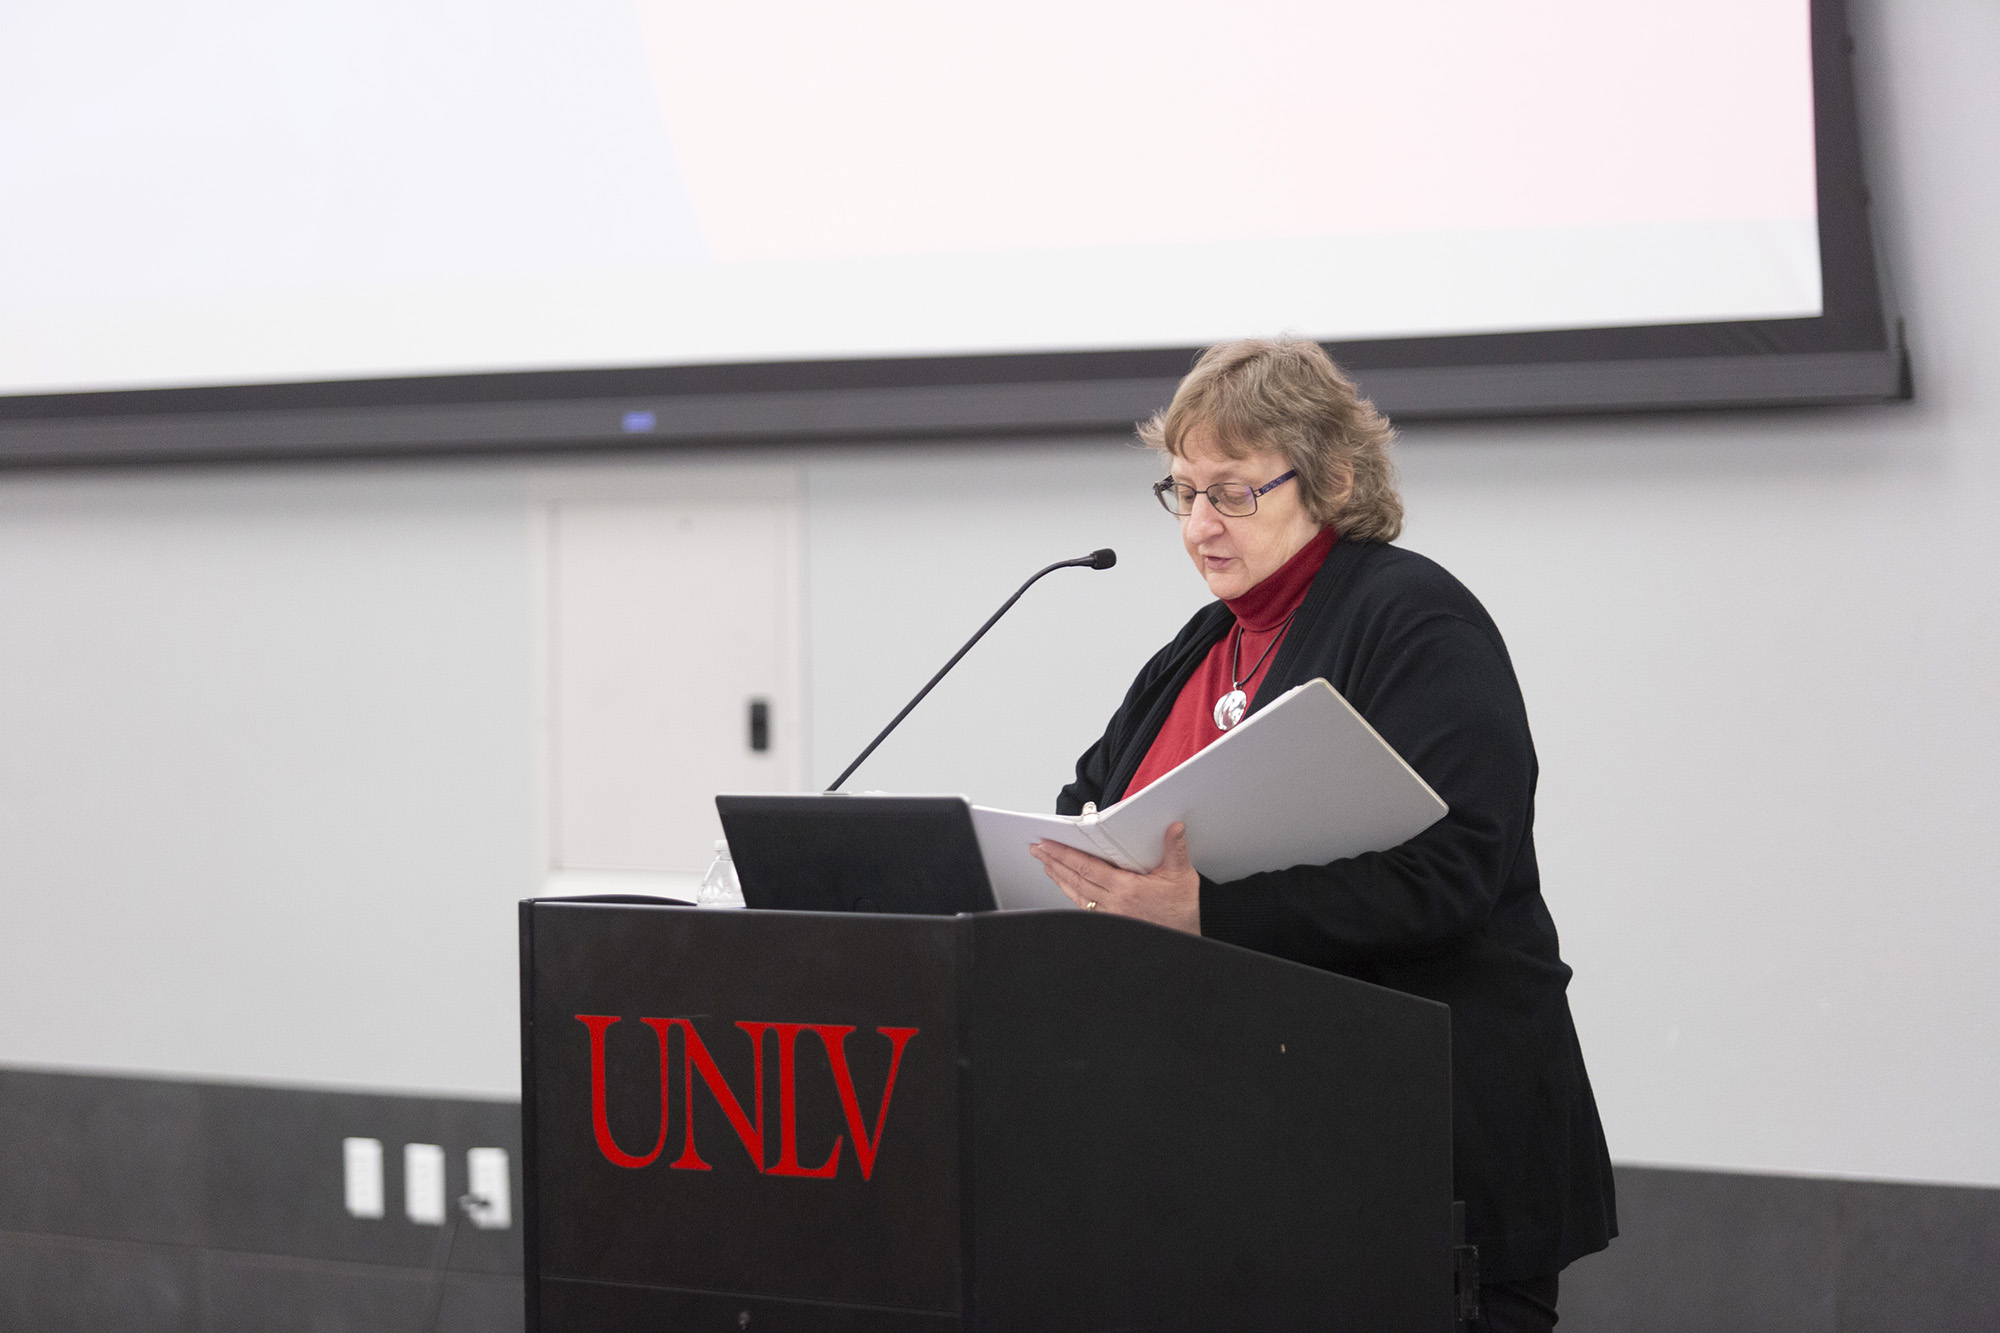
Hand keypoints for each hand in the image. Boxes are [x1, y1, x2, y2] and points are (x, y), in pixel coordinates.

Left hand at [1030, 822, 1200, 934]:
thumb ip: (1175, 848)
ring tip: (1046, 864)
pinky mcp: (1114, 922)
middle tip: (1037, 849)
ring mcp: (1112, 915)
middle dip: (1054, 862)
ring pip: (1077, 894)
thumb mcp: (1181, 874)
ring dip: (1059, 878)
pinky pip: (1086, 906)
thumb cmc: (1185, 907)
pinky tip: (1066, 886)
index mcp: (1126, 889)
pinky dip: (1072, 893)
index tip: (1048, 845)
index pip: (1087, 868)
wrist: (1191, 934)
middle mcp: (1115, 903)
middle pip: (1076, 880)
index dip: (1064, 855)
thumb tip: (1175, 827)